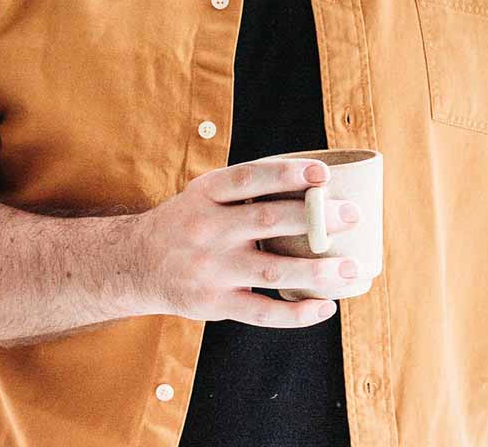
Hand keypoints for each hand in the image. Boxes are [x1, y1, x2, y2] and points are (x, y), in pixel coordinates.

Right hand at [135, 158, 361, 327]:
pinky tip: (325, 306)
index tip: (322, 173)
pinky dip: (296, 314)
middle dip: (314, 218)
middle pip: (267, 221)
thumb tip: (313, 181)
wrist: (136, 263)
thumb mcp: (205, 193)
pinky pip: (262, 311)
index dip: (286, 174)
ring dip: (317, 271)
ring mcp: (211, 269)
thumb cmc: (187, 221)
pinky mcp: (215, 304)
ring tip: (352, 267)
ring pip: (272, 271)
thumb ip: (246, 187)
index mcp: (206, 194)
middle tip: (351, 215)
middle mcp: (207, 229)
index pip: (249, 177)